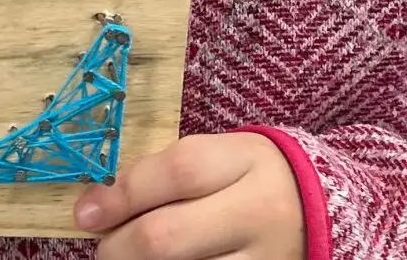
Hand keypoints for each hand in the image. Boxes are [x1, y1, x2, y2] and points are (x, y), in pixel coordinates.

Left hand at [76, 133, 304, 259]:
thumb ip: (168, 173)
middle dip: (119, 245)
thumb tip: (100, 204)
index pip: (176, 173)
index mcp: (246, 161)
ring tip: (130, 258)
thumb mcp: (223, 156)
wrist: (320, 212)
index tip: (86, 211)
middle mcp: (258, 213)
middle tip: (104, 246)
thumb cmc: (252, 177)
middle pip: (168, 236)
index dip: (122, 194)